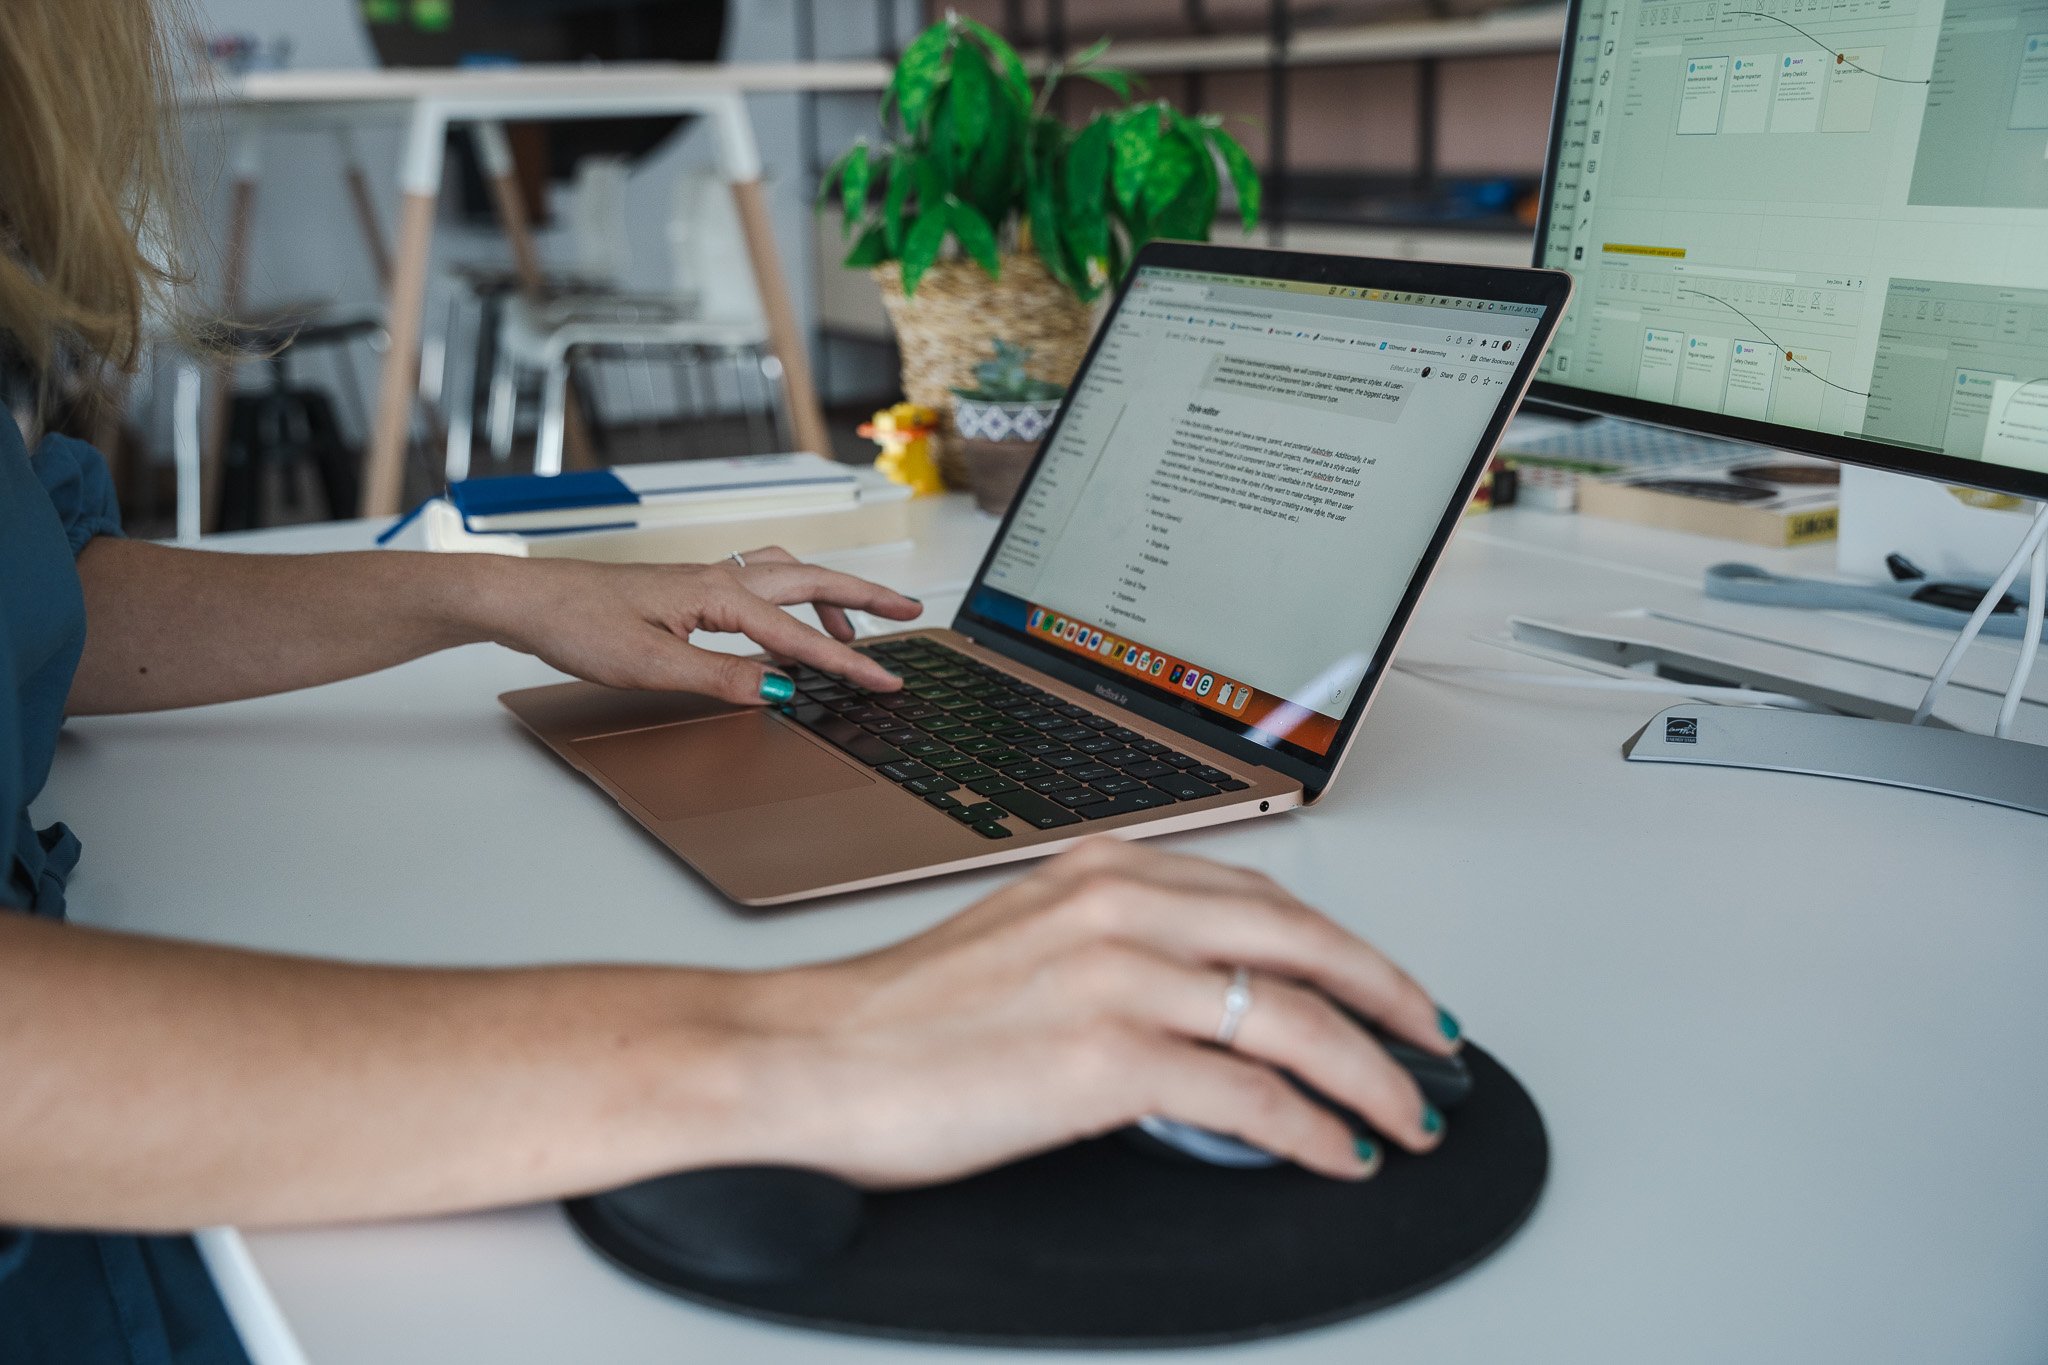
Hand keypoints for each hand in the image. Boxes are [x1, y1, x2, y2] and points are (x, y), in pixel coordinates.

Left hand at [475, 546, 921, 701]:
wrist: (528, 599)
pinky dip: (790, 599)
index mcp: (717, 594)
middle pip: (812, 580)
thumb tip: (779, 690)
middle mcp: (718, 578)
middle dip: (866, 597)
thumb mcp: (651, 665)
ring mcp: (705, 581)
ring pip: (787, 577)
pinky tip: (784, 627)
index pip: (798, 634)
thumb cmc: (578, 624)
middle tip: (911, 611)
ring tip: (854, 628)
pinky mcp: (689, 591)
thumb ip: (722, 678)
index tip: (888, 679)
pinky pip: (760, 586)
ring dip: (829, 596)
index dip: (848, 661)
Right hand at [727, 839, 1458, 1186]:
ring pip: (1294, 1019)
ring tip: (1407, 1115)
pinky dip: (1313, 1130)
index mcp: (1104, 872)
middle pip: (1303, 943)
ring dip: (1371, 1076)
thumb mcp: (1024, 944)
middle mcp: (1121, 907)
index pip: (1263, 899)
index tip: (1381, 984)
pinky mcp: (1106, 1057)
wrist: (808, 1059)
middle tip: (1434, 1043)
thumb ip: (1115, 945)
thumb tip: (1203, 995)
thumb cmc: (898, 1018)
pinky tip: (1337, 1153)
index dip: (1343, 947)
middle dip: (1388, 998)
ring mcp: (1117, 977)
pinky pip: (1252, 1098)